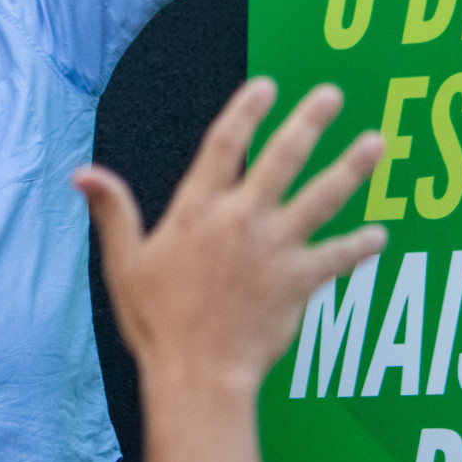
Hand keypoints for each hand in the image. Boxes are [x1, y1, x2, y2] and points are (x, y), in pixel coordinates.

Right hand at [75, 79, 386, 396]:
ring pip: (323, 198)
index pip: (224, 146)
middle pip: (283, 158)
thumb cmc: (156, 321)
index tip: (266, 87)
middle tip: (332, 95)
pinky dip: (359, 246)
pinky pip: (338, 257)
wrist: (198, 373)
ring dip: (352, 168)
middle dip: (309, 123)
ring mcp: (276, 249)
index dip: (245, 112)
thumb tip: (83, 174)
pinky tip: (379, 236)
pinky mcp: (300, 281)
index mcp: (197, 211)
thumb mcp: (123, 263)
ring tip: (376, 143)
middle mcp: (241, 220)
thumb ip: (112, 212)